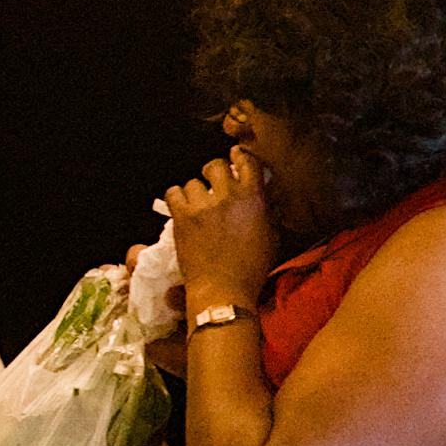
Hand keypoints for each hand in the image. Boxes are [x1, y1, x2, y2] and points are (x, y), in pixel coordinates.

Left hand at [160, 146, 279, 309]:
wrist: (224, 288)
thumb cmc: (252, 267)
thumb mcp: (272, 236)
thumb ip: (267, 210)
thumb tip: (264, 195)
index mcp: (253, 197)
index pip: (246, 162)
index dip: (239, 157)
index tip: (234, 157)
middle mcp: (228, 196)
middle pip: (215, 165)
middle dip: (213, 172)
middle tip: (212, 183)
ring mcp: (203, 205)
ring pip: (193, 182)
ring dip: (195, 191)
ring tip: (197, 205)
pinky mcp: (182, 217)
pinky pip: (173, 193)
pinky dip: (176, 198)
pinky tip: (181, 208)